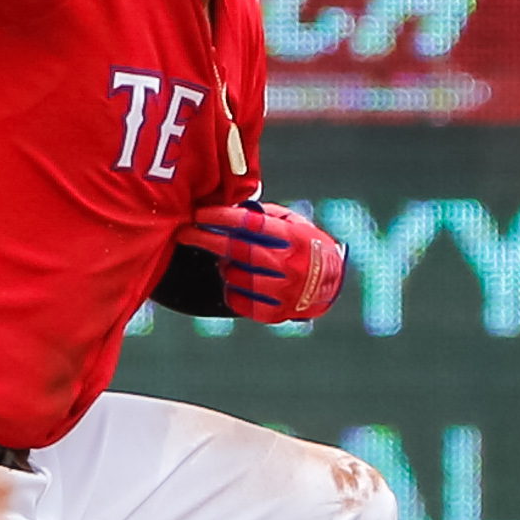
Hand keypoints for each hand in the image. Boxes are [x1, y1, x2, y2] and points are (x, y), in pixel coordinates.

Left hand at [178, 199, 344, 322]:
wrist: (334, 283)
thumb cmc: (307, 246)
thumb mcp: (295, 224)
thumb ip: (266, 216)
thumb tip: (230, 206)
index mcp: (295, 239)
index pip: (252, 224)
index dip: (222, 217)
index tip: (200, 213)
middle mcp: (292, 265)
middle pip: (239, 251)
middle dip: (207, 239)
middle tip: (185, 232)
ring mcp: (287, 291)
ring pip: (239, 278)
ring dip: (224, 268)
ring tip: (225, 262)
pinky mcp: (280, 313)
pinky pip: (245, 305)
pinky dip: (232, 294)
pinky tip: (231, 285)